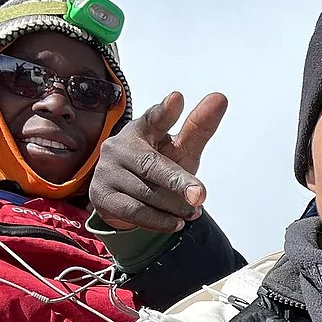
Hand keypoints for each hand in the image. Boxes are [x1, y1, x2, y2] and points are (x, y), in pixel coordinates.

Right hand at [89, 92, 227, 232]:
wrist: (129, 197)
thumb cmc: (160, 166)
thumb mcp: (182, 149)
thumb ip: (199, 127)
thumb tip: (220, 98)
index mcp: (142, 129)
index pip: (154, 118)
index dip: (165, 111)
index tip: (177, 99)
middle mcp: (119, 146)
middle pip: (152, 166)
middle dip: (178, 182)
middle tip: (201, 195)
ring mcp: (106, 171)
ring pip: (145, 193)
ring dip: (174, 206)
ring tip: (193, 211)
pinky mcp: (101, 196)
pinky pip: (134, 212)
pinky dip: (159, 220)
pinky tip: (176, 223)